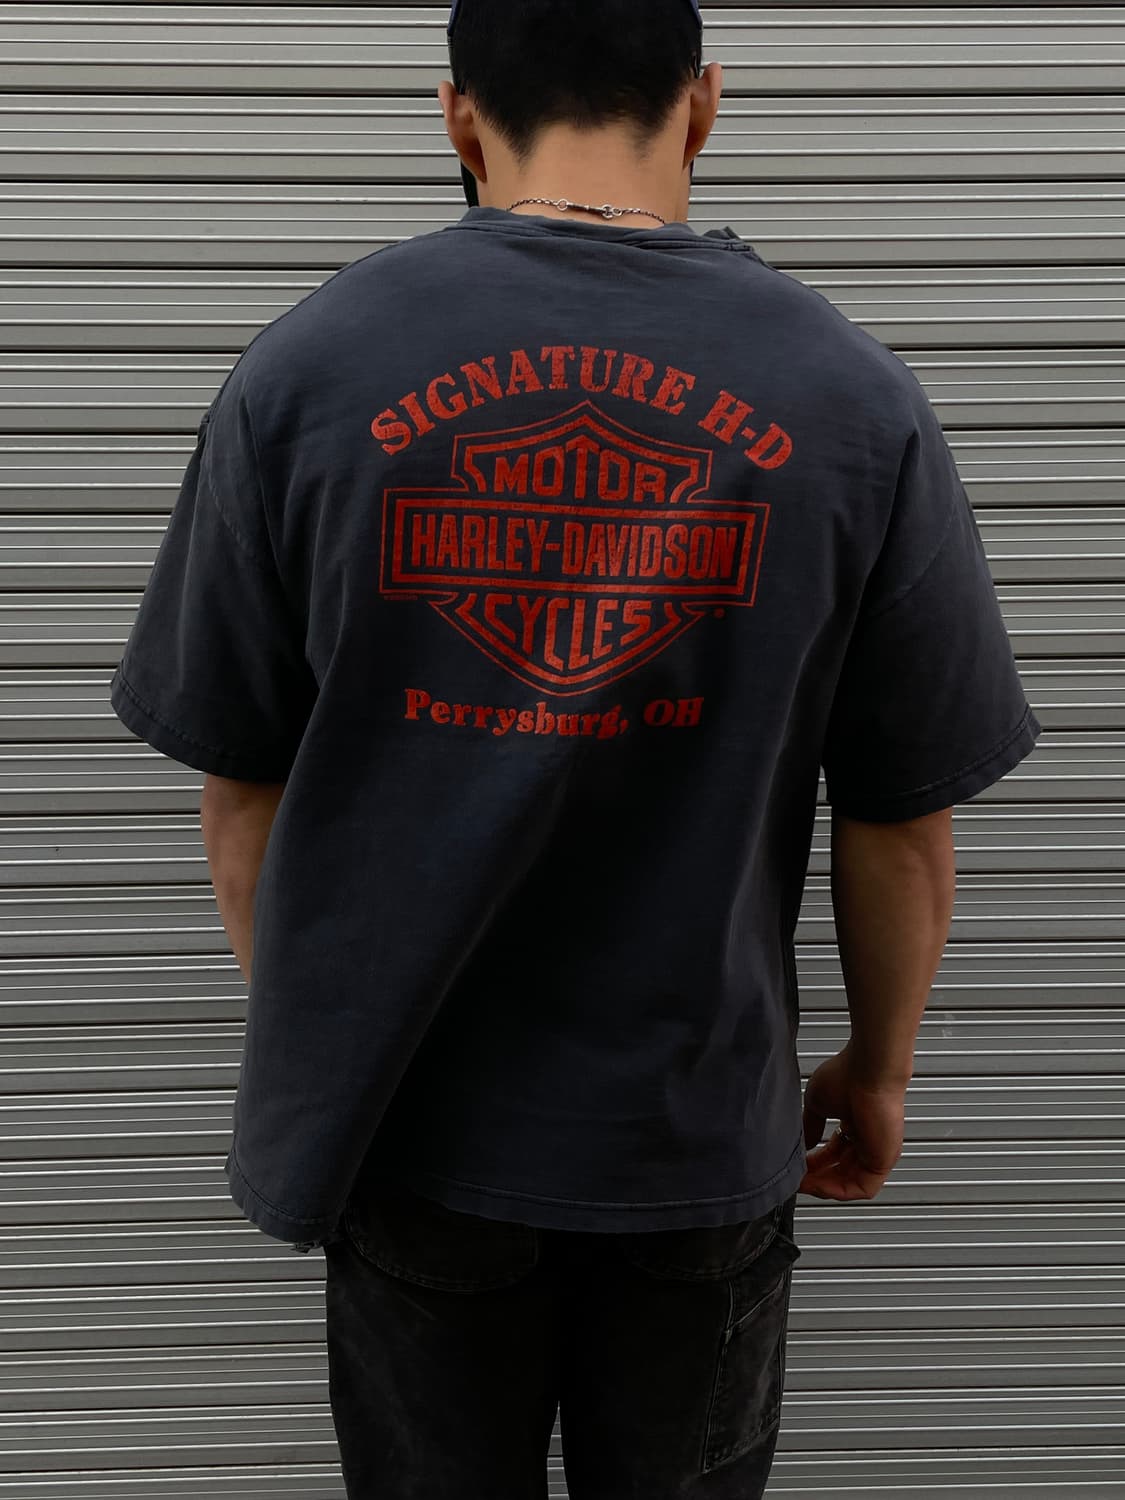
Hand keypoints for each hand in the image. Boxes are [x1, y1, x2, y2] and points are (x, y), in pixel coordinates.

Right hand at [799, 1041, 907, 1200]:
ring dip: (823, 1186)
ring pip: (849, 1183)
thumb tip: (804, 1144)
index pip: (833, 1154)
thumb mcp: (818, 1103)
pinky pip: (860, 1188)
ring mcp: (877, 1151)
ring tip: (802, 1183)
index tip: (796, 1166)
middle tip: (796, 1179)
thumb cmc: (848, 1075)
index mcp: (856, 1125)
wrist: (868, 1068)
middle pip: (840, 1171)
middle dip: (815, 1177)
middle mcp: (868, 1141)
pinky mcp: (882, 1160)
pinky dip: (838, 1190)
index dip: (813, 1162)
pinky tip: (819, 1184)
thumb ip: (811, 1126)